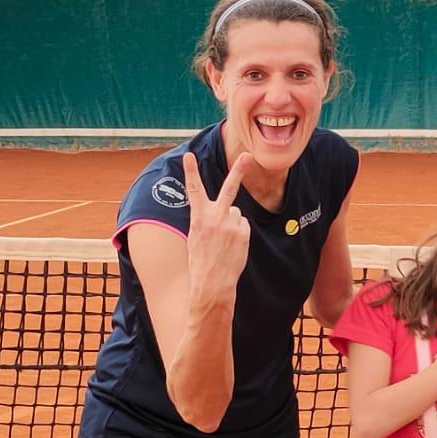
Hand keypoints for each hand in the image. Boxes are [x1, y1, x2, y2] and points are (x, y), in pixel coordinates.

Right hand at [183, 151, 250, 299]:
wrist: (212, 282)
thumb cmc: (201, 260)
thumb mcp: (196, 235)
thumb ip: (208, 219)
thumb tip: (229, 211)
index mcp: (198, 217)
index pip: (194, 190)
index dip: (190, 171)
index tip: (188, 155)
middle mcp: (215, 217)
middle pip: (229, 188)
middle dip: (238, 170)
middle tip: (248, 156)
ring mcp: (231, 224)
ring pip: (236, 213)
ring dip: (232, 223)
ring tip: (224, 241)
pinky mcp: (243, 232)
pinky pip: (243, 225)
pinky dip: (239, 232)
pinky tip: (232, 245)